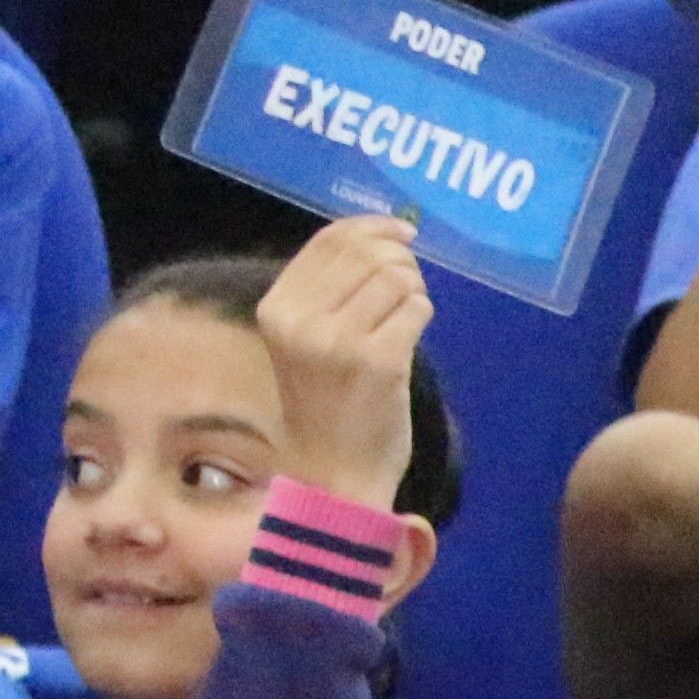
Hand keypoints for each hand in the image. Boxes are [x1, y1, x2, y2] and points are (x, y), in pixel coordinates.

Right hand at [252, 217, 430, 504]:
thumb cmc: (326, 403)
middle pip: (369, 254)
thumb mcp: (307, 340)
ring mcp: (339, 341)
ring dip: (413, 290)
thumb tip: (382, 235)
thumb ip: (331, 291)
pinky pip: (417, 309)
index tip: (402, 230)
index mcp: (277, 308)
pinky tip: (409, 338)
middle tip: (409, 282)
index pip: (330, 241)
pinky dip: (421, 315)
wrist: (333, 471)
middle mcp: (301, 320)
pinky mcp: (379, 361)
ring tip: (404, 317)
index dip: (373, 227)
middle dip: (401, 259)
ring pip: (398, 278)